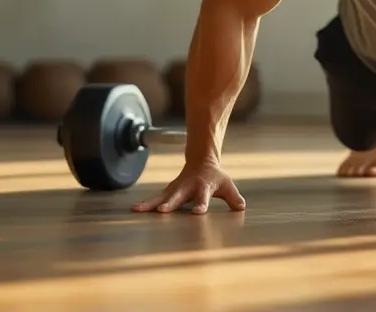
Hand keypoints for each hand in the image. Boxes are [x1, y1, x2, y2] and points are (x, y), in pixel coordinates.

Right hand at [131, 158, 245, 213]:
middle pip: (178, 197)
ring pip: (161, 197)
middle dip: (170, 203)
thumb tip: (241, 207)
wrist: (200, 161)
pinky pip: (155, 198)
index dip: (201, 204)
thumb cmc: (215, 178)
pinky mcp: (167, 192)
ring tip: (137, 210)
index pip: (203, 197)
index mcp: (203, 187)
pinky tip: (134, 209)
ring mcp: (175, 189)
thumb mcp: (227, 185)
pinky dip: (146, 203)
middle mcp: (187, 188)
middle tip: (162, 211)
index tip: (198, 213)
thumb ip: (233, 197)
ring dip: (150, 204)